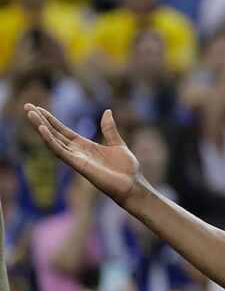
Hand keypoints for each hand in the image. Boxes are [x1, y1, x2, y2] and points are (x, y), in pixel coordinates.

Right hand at [24, 105, 141, 205]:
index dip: (51, 119)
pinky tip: (42, 129)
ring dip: (41, 127)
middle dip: (40, 120)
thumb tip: (107, 111)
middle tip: (27, 106)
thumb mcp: (117, 143)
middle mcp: (77, 152)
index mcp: (85, 145)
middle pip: (54, 134)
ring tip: (30, 114)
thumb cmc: (125, 168)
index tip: (38, 108)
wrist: (132, 184)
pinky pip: (60, 152)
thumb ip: (109, 129)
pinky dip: (50, 141)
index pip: (63, 130)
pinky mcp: (78, 165)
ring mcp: (76, 158)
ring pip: (53, 141)